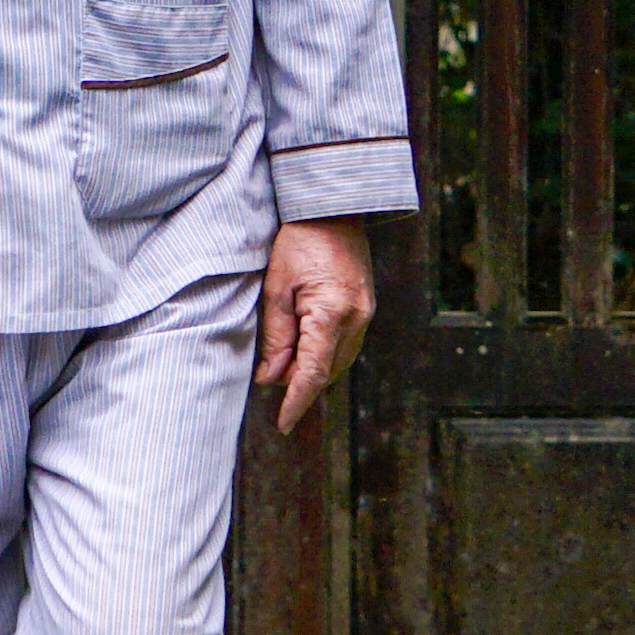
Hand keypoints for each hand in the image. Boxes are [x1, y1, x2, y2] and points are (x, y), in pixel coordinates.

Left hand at [257, 217, 375, 434]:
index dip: (296, 402)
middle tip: (269, 378)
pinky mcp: (365, 309)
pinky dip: (324, 355)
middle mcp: (356, 319)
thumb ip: (275, 336)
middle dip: (298, 384)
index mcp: (331, 313)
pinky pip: (346, 346)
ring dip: (312, 370)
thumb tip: (270, 376)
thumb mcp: (276, 288)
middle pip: (327, 371)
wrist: (333, 211)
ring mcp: (365, 314)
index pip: (312, 372)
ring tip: (283, 361)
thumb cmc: (300, 242)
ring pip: (338, 362)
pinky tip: (305, 347)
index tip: (283, 424)